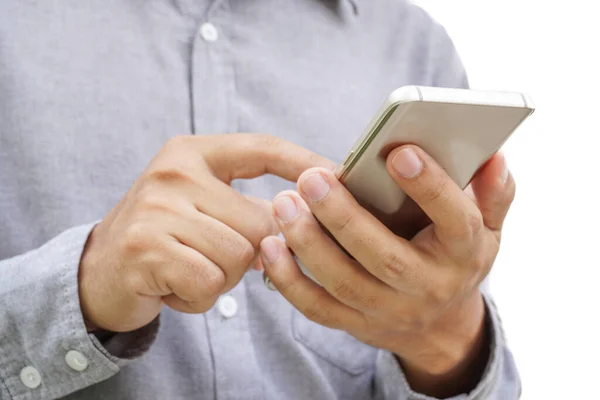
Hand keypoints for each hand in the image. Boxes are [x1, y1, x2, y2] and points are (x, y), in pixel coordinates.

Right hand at [79, 134, 333, 332]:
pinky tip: (175, 286)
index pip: (262, 148)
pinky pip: (211, 282)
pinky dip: (201, 296)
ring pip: (241, 255)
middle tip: (212, 256)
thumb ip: (251, 207)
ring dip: (224, 277)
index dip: (304, 162)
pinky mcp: (146, 248)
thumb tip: (312, 217)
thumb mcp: (204, 206)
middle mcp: (174, 172)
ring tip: (191, 268)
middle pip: (261, 221)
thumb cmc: (167, 237)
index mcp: (193, 153)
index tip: (340, 174)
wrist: (101, 270)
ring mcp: (157, 209)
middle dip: (250, 253)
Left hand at [260, 145, 513, 396]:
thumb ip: (493, 192)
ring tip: (284, 203)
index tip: (398, 151)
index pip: (455, 220)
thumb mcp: (488, 227)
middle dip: (345, 218)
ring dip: (309, 244)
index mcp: (464, 253)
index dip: (430, 187)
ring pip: (344, 283)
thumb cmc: (456, 257)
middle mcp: (427, 287)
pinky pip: (317, 307)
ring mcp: (388, 310)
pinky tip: (270, 245)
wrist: (439, 324)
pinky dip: (289, 280)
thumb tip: (494, 156)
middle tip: (312, 178)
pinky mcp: (355, 323)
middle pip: (385, 257)